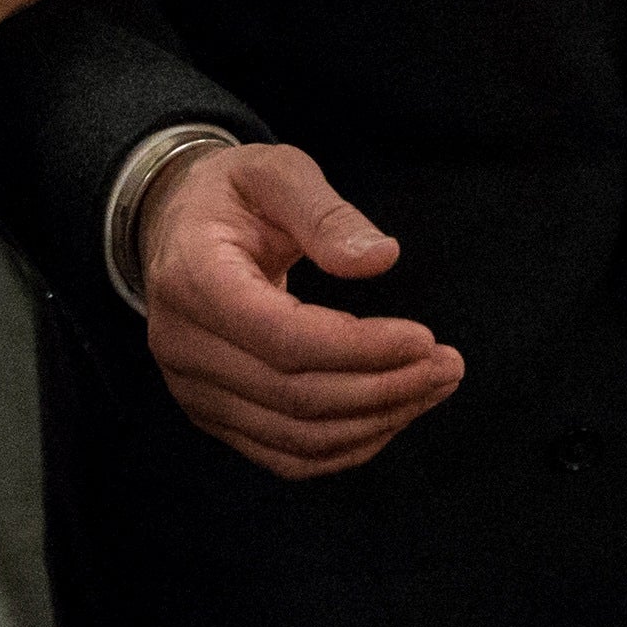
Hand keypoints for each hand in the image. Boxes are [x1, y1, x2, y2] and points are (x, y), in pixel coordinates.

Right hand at [141, 143, 463, 479]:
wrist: (176, 229)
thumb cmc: (233, 194)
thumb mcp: (275, 172)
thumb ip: (326, 213)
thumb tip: (382, 258)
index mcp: (193, 279)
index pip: (284, 338)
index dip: (360, 348)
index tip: (424, 339)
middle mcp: (182, 345)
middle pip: (295, 396)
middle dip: (384, 388)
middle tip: (449, 365)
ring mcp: (192, 389)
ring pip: (296, 437)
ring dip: (376, 421)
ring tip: (433, 386)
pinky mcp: (212, 415)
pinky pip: (285, 455)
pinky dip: (346, 446)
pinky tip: (392, 414)